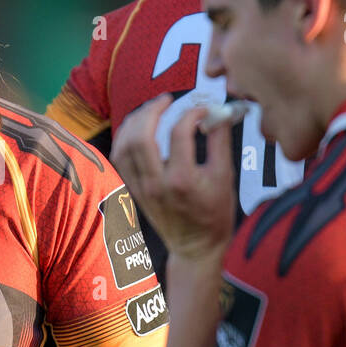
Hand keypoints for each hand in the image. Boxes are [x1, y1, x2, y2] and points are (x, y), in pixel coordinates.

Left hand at [110, 95, 234, 261]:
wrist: (195, 247)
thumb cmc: (214, 214)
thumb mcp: (225, 177)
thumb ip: (220, 141)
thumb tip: (218, 112)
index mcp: (182, 180)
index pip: (179, 133)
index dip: (192, 113)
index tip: (203, 110)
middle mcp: (156, 183)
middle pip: (141, 136)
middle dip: (153, 110)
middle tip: (167, 99)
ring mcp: (140, 188)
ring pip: (124, 146)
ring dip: (135, 121)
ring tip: (151, 109)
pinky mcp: (132, 190)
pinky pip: (119, 158)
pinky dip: (124, 138)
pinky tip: (136, 128)